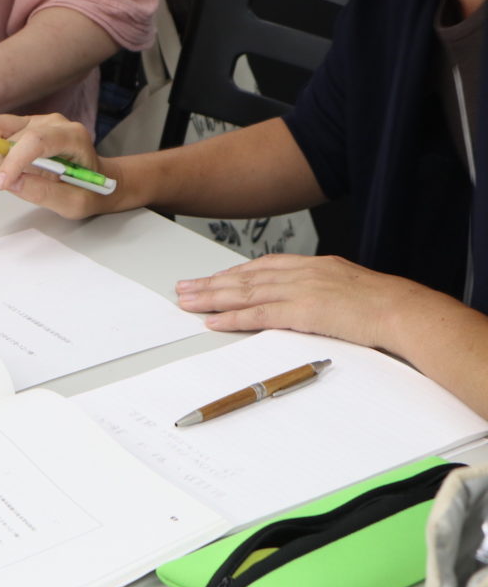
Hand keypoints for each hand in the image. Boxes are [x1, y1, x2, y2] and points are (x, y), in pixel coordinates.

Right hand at [0, 113, 113, 218]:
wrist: (97, 179)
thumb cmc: (90, 191)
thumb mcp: (75, 203)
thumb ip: (45, 193)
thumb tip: (11, 184)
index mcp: (73, 137)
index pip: (36, 141)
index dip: (12, 162)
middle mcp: (52, 123)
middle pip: (9, 138)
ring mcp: (35, 122)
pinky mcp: (21, 127)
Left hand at [174, 254, 440, 348]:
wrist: (403, 310)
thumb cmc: (381, 303)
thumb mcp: (346, 285)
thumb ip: (320, 289)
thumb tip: (306, 299)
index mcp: (310, 265)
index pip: (260, 267)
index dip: (231, 273)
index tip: (210, 278)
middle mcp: (299, 273)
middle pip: (244, 277)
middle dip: (211, 283)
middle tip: (183, 287)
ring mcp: (299, 291)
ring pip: (245, 293)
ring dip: (212, 298)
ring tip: (187, 302)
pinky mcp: (302, 312)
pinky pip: (259, 315)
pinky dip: (233, 318)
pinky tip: (214, 321)